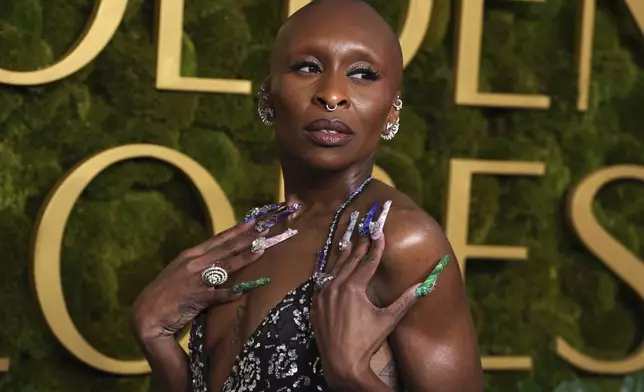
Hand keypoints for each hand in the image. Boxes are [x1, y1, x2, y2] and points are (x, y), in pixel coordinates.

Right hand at [131, 219, 296, 341]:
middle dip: (247, 239)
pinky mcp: (196, 298)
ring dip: (244, 258)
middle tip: (265, 230)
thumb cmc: (167, 294)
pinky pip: (217, 295)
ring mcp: (195, 279)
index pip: (219, 239)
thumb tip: (221, 259)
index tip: (253, 221)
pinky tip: (244, 289)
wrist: (147, 314)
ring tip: (261, 250)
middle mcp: (194, 263)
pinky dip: (230, 292)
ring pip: (225, 266)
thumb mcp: (181, 272)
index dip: (237, 230)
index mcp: (191, 255)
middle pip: (226, 249)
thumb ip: (201, 264)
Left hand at [311, 201, 447, 388]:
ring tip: (348, 240)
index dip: (376, 245)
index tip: (379, 229)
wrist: (341, 364)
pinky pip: (322, 282)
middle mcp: (336, 287)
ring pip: (333, 269)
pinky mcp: (315, 305)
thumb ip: (405, 300)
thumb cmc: (366, 342)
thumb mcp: (388, 320)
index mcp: (354, 288)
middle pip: (350, 260)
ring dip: (343, 254)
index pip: (368, 261)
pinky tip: (332, 266)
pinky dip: (329, 271)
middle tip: (364, 228)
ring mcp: (323, 295)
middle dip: (359, 243)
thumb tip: (424, 286)